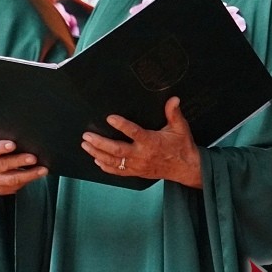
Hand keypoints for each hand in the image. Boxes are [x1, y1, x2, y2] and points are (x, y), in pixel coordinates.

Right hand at [0, 140, 47, 195]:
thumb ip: (6, 142)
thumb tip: (25, 139)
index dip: (1, 147)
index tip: (12, 145)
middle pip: (4, 165)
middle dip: (20, 161)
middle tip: (33, 158)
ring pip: (12, 179)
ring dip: (29, 174)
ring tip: (42, 170)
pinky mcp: (2, 189)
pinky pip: (17, 186)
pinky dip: (29, 180)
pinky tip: (38, 175)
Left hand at [82, 97, 202, 188]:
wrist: (185, 168)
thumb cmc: (181, 146)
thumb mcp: (180, 128)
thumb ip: (174, 113)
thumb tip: (173, 99)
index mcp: (152, 142)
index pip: (134, 133)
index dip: (122, 125)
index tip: (110, 118)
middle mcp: (142, 155)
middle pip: (117, 150)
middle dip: (100, 143)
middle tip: (87, 136)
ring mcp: (137, 165)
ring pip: (113, 161)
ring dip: (98, 153)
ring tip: (86, 145)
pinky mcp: (136, 172)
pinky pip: (118, 171)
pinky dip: (106, 167)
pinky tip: (97, 160)